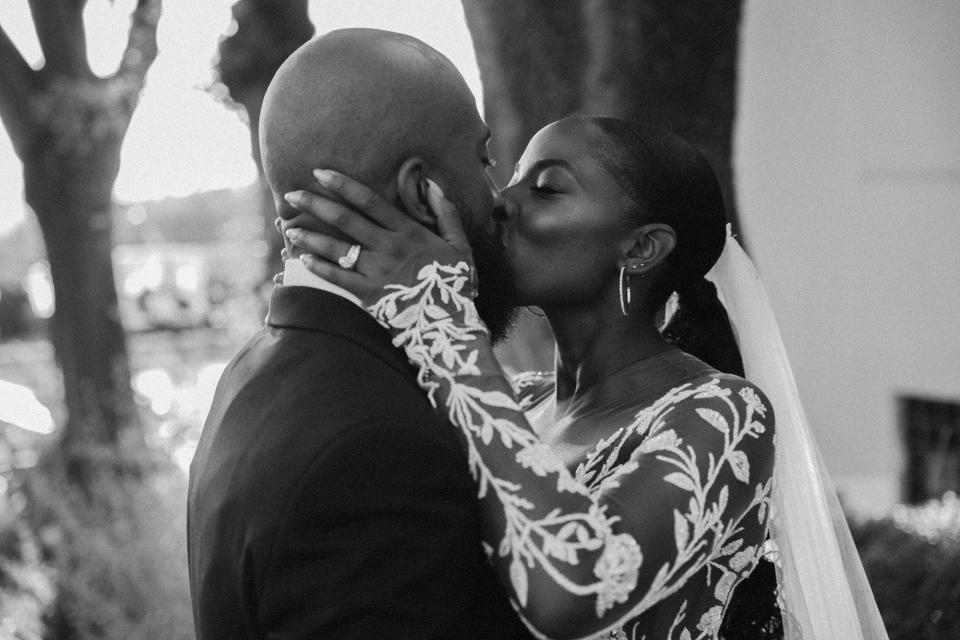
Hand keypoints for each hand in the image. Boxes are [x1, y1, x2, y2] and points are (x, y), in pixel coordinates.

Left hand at [282, 169, 473, 304]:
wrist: (449, 323)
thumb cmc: (454, 282)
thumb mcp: (459, 245)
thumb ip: (447, 213)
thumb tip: (431, 184)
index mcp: (409, 232)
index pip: (370, 201)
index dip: (343, 185)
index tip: (321, 173)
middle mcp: (389, 248)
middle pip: (345, 219)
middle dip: (316, 204)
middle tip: (292, 195)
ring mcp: (377, 271)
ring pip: (337, 248)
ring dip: (310, 237)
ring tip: (290, 228)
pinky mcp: (369, 294)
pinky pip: (338, 277)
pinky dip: (319, 267)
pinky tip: (303, 258)